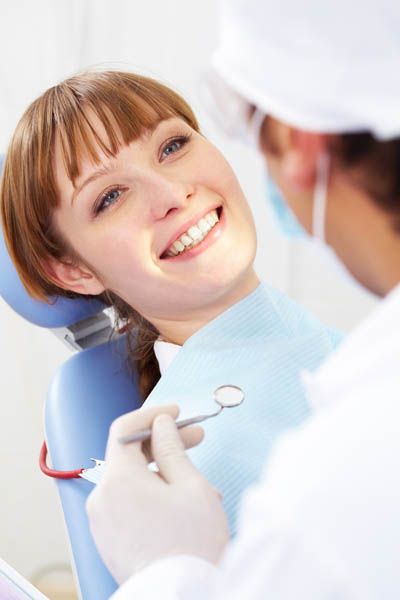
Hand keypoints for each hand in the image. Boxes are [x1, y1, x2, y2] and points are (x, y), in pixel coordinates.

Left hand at [86, 405, 229, 583]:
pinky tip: (181, 504)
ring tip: (199, 485)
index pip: (124, 429)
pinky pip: (128, 504)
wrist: (184, 595)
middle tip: (195, 438)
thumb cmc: (191, 545)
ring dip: (163, 473)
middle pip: (128, 455)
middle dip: (163, 443)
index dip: (151, 414)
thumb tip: (160, 425)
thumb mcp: (190, 485)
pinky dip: (152, 495)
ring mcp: (103, 522)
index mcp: (118, 480)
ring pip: (132, 481)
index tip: (174, 413)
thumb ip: (171, 447)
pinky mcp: (109, 540)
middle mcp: (102, 498)